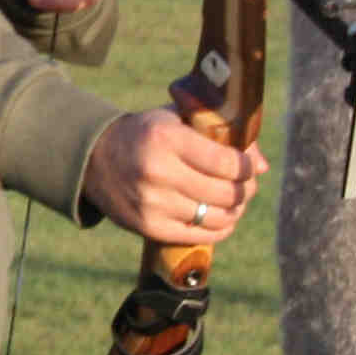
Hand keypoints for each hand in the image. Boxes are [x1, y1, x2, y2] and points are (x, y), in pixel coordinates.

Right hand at [79, 105, 261, 245]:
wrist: (93, 159)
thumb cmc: (146, 135)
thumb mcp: (176, 119)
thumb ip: (219, 133)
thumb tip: (261, 166)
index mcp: (165, 137)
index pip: (225, 161)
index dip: (247, 167)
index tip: (251, 166)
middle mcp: (157, 171)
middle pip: (224, 192)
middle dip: (245, 190)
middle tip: (247, 185)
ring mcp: (151, 203)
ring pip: (215, 216)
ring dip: (234, 211)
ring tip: (234, 202)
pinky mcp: (147, 227)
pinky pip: (199, 235)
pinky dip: (218, 229)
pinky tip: (221, 218)